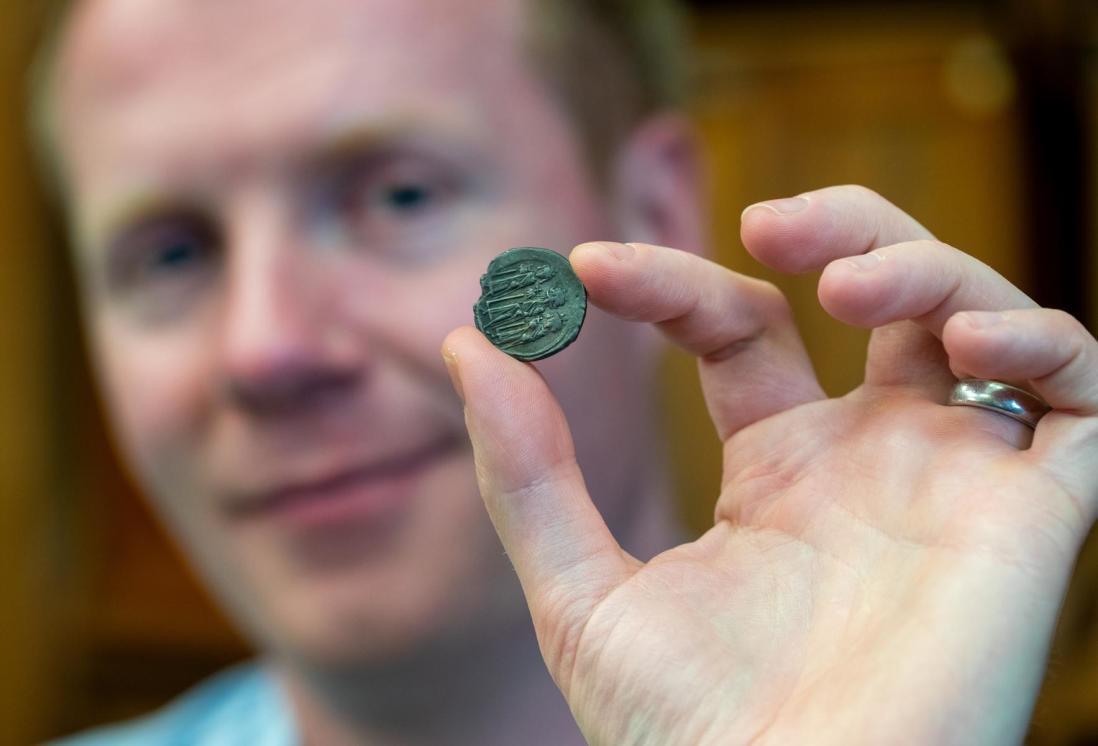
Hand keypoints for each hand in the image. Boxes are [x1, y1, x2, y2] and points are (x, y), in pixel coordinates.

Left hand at [441, 186, 1097, 744]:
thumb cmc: (681, 734)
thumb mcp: (580, 588)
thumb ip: (527, 469)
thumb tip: (467, 339)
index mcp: (777, 471)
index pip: (737, 327)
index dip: (667, 283)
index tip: (579, 269)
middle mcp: (872, 462)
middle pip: (883, 292)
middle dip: (838, 225)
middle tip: (760, 219)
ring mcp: (953, 482)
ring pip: (976, 314)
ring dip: (920, 263)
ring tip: (836, 283)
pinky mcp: (1032, 520)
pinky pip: (1083, 399)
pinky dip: (1043, 338)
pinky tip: (963, 337)